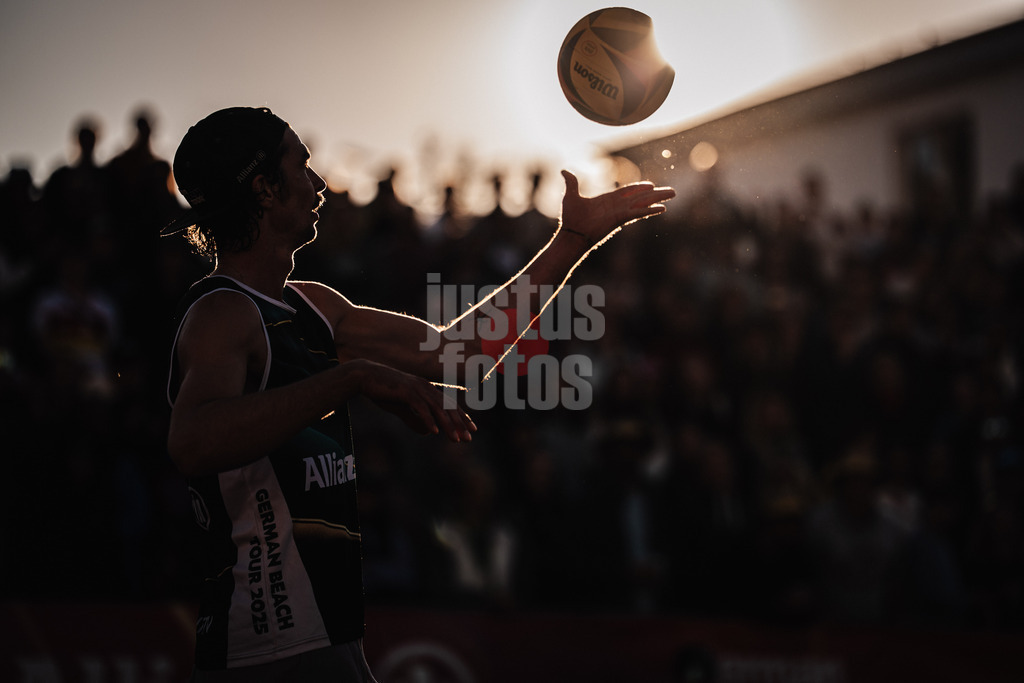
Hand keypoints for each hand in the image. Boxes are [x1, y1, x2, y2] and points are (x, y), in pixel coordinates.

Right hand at [352, 360, 475, 441]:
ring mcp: (417, 388)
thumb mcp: (402, 409)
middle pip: (448, 407)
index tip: (471, 430)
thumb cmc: (384, 392)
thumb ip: (415, 420)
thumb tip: (428, 433)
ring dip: (448, 425)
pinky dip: (428, 420)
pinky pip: (421, 408)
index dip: (462, 417)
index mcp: (427, 389)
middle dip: (460, 424)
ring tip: (455, 439)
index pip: (449, 405)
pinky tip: (434, 431)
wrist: (366, 376)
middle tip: (469, 438)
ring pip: (438, 408)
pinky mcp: (406, 391)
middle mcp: (426, 387)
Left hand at [559, 170, 675, 245]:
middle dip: (655, 194)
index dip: (639, 188)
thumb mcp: (571, 196)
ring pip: (643, 203)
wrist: (571, 234)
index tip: (651, 185)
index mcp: (608, 200)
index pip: (628, 192)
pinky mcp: (620, 219)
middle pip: (640, 197)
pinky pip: (638, 213)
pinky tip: (662, 208)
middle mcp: (617, 206)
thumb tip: (564, 171)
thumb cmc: (571, 219)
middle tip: (671, 191)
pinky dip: (649, 210)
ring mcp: (620, 212)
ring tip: (672, 194)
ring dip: (658, 199)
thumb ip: (571, 183)